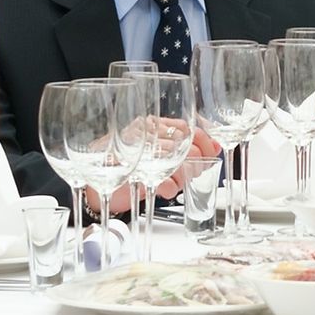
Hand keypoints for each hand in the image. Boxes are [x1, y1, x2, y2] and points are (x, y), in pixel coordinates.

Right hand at [83, 127, 220, 212]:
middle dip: (194, 165)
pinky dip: (168, 187)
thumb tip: (218, 146)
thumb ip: (188, 148)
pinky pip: (161, 180)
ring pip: (175, 162)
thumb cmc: (131, 167)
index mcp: (154, 124)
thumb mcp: (162, 155)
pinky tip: (165, 189)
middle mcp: (145, 132)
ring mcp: (136, 150)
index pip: (190, 128)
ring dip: (181, 178)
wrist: (96, 186)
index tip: (212, 157)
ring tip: (173, 183)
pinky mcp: (130, 170)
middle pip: (186, 146)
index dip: (206, 144)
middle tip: (188, 176)